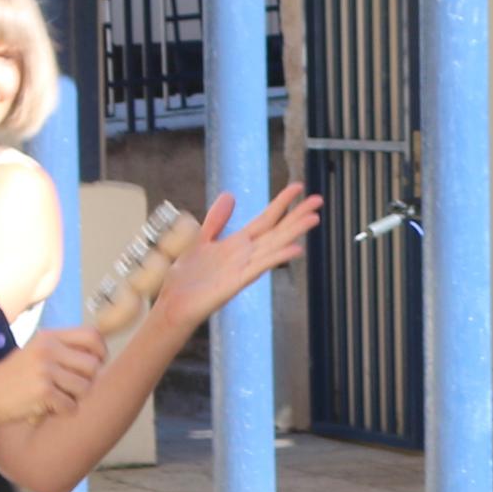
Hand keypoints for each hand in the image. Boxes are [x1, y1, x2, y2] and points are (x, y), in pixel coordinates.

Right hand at [0, 324, 103, 436]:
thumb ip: (62, 351)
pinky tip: (45, 408)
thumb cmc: (11, 380)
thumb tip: (98, 357)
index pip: (92, 335)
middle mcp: (48, 349)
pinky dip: (61, 412)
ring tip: (54, 398)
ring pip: (85, 388)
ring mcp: (45, 370)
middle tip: (69, 388)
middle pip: (93, 365)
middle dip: (87, 381)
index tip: (97, 364)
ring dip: (74, 399)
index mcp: (48, 337)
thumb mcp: (34, 354)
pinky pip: (71, 406)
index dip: (101, 352)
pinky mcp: (43, 392)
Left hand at [152, 187, 328, 335]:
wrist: (173, 305)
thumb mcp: (199, 239)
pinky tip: (295, 249)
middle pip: (277, 231)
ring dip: (294, 232)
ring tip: (314, 218)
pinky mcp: (236, 283)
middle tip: (319, 200)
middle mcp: (245, 255)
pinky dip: (277, 258)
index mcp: (237, 243)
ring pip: (274, 246)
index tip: (298, 186)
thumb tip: (230, 195)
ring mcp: (243, 269)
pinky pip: (260, 267)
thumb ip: (217, 220)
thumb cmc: (186, 279)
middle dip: (297, 215)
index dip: (282, 202)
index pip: (266, 219)